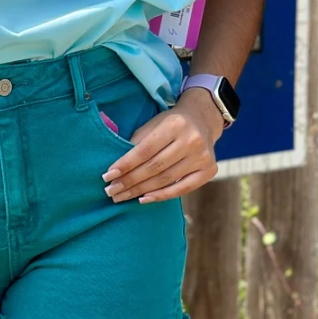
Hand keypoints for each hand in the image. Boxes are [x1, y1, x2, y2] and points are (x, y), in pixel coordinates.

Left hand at [100, 88, 222, 202]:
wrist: (202, 120)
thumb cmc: (170, 123)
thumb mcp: (153, 124)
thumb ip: (137, 142)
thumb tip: (117, 168)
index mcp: (175, 124)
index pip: (145, 150)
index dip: (125, 164)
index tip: (107, 176)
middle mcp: (191, 140)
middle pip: (154, 167)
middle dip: (130, 181)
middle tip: (111, 191)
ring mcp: (203, 157)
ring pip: (166, 179)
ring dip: (141, 190)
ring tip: (122, 196)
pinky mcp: (209, 170)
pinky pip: (183, 188)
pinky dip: (162, 195)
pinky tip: (144, 199)